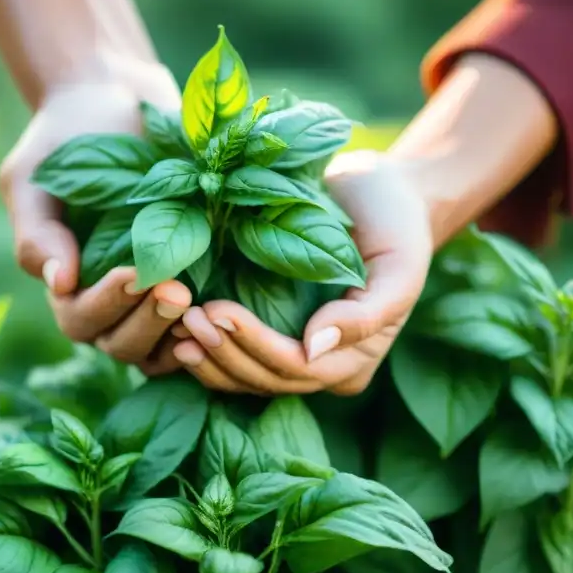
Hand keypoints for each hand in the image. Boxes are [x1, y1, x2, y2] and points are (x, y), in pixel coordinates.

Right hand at [0, 72, 192, 374]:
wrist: (113, 96)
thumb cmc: (64, 135)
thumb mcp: (32, 177)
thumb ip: (38, 232)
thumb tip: (58, 283)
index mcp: (69, 283)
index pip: (82, 320)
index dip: (107, 305)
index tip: (134, 274)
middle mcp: (112, 299)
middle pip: (123, 345)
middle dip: (149, 324)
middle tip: (178, 292)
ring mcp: (154, 294)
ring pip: (161, 349)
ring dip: (180, 336)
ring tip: (204, 308)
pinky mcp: (197, 278)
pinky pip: (199, 327)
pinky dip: (209, 329)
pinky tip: (226, 312)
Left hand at [171, 150, 433, 394]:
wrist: (381, 193)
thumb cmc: (396, 225)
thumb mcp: (399, 266)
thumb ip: (367, 315)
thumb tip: (314, 349)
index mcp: (353, 360)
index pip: (296, 369)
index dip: (254, 346)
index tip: (218, 311)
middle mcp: (320, 366)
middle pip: (263, 378)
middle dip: (222, 353)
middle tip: (185, 318)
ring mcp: (292, 351)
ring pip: (242, 375)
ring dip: (207, 356)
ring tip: (175, 326)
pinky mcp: (270, 330)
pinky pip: (232, 354)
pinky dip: (205, 346)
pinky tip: (173, 329)